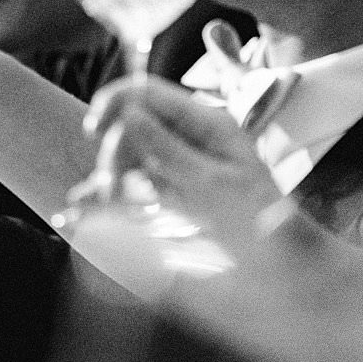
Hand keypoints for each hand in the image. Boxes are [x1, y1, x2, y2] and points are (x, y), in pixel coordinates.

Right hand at [87, 76, 280, 244]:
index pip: (150, 93)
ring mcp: (179, 165)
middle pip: (133, 125)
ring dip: (111, 175)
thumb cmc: (258, 222)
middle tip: (112, 189)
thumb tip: (129, 114)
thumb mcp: (213, 184)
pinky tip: (82, 206)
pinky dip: (111, 193)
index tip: (93, 132)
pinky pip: (133, 185)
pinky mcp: (170, 194)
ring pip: (129, 156)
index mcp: (207, 123)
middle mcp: (191, 137)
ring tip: (106, 204)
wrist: (280, 268)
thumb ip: (169, 149)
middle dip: (115, 151)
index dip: (116, 103)